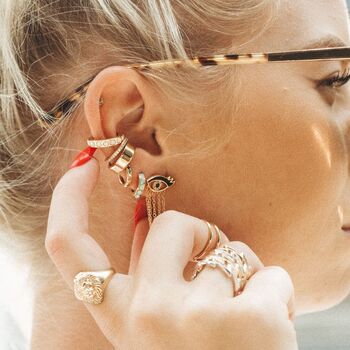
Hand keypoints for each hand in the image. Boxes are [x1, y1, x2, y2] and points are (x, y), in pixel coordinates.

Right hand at [45, 157, 297, 349]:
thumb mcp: (156, 332)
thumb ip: (147, 279)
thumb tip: (139, 222)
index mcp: (122, 319)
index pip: (69, 248)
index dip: (69, 199)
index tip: (84, 166)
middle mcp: (148, 315)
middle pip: (168, 225)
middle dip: (198, 230)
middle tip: (214, 260)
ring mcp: (196, 317)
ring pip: (230, 251)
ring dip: (243, 274)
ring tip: (246, 317)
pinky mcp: (250, 321)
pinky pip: (272, 275)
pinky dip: (278, 293)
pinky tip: (274, 327)